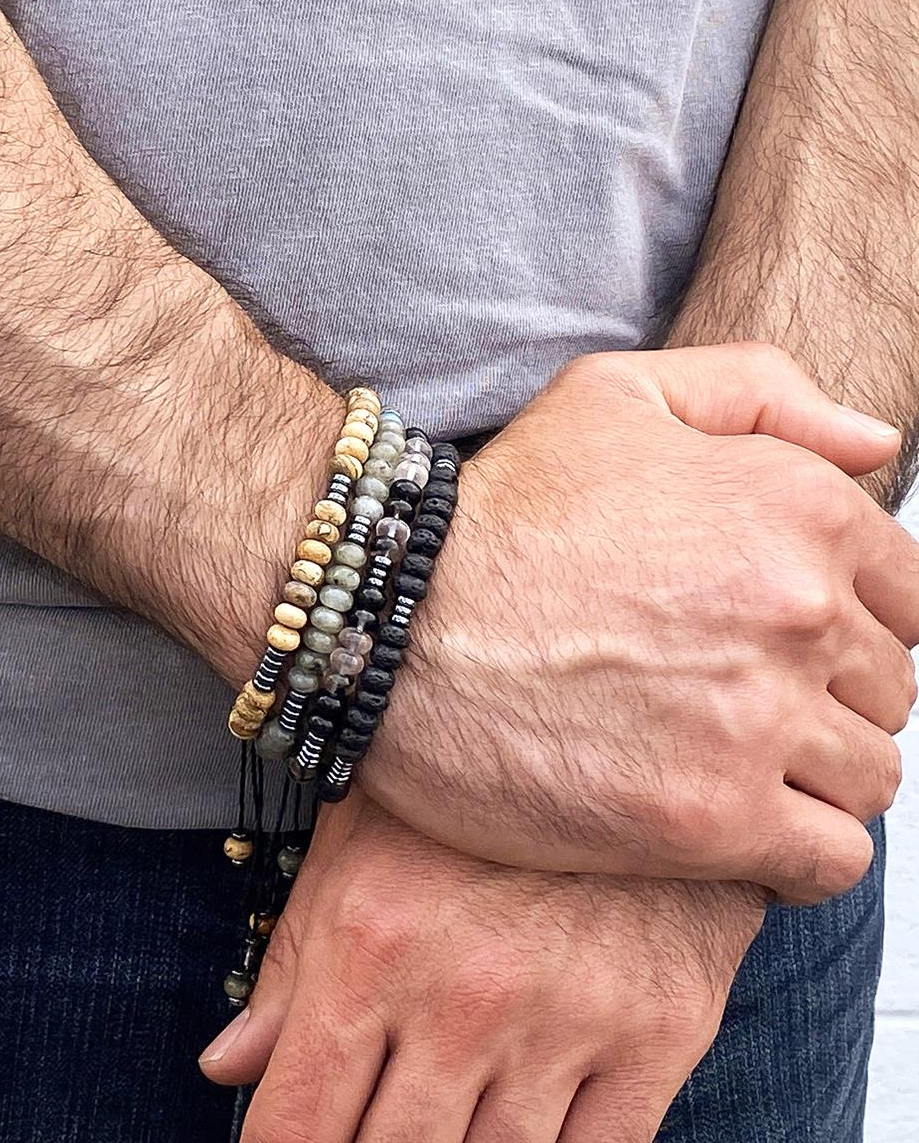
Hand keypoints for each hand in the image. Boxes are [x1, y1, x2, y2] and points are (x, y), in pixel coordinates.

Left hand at [200, 791, 765, 1142]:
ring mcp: (569, 1022)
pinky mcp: (658, 1037)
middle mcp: (465, 996)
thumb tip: (228, 1068)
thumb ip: (291, 963)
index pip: (296, 1123)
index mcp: (372, 942)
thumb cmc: (472, 794)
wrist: (635, 733)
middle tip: (367, 1119)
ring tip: (441, 1113)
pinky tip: (515, 1125)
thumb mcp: (359, 846)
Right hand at [366, 342, 916, 902]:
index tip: (772, 644)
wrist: (388, 621)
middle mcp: (798, 613)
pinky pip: (830, 861)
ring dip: (811, 776)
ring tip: (726, 763)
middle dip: (826, 698)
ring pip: (869, 778)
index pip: (908, 598)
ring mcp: (755, 722)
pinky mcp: (705, 819)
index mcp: (796, 509)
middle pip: (888, 691)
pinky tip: (735, 825)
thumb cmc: (498, 512)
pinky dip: (799, 852)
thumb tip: (876, 445)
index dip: (845, 624)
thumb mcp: (614, 397)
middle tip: (730, 702)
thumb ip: (760, 393)